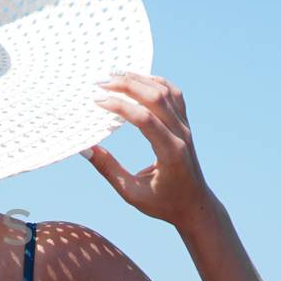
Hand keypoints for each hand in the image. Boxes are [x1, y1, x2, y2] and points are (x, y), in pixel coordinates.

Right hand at [83, 72, 216, 227]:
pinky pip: (174, 95)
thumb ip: (108, 169)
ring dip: (140, 79)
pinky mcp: (185, 125)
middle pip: (156, 98)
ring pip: (166, 91)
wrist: (195, 205)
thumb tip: (85, 148)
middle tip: (101, 82)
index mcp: (170, 152)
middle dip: (127, 85)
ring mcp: (186, 128)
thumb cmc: (163, 203)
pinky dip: (156, 82)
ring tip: (115, 75)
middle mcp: (181, 135)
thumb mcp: (131, 193)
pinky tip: (139, 80)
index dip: (120, 106)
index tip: (97, 101)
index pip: (144, 119)